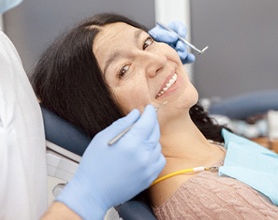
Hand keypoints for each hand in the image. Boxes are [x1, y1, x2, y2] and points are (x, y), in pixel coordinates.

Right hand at [56, 105, 164, 219]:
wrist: (92, 193)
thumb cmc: (93, 165)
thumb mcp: (102, 138)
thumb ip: (122, 124)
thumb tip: (136, 114)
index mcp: (131, 144)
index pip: (148, 122)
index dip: (150, 112)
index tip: (149, 108)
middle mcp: (143, 155)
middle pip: (155, 132)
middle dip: (151, 123)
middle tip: (145, 119)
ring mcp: (148, 168)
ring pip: (158, 145)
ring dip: (151, 138)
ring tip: (139, 138)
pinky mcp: (149, 178)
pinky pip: (159, 160)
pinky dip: (154, 153)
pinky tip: (144, 152)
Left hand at [149, 21, 194, 63]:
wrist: (144, 54)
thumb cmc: (147, 43)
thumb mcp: (154, 35)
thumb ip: (164, 34)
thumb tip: (174, 37)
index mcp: (168, 31)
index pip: (177, 27)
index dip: (181, 29)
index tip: (181, 34)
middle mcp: (174, 40)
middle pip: (182, 40)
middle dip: (182, 43)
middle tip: (179, 46)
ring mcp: (176, 49)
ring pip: (184, 49)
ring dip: (184, 51)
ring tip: (180, 54)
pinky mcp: (178, 59)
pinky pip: (186, 58)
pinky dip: (189, 58)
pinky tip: (190, 58)